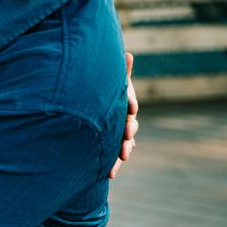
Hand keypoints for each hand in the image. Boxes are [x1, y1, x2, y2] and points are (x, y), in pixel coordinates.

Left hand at [110, 51, 137, 178]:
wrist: (96, 113)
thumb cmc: (108, 95)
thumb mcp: (114, 85)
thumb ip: (122, 73)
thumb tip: (128, 53)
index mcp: (126, 107)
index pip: (130, 107)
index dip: (130, 107)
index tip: (130, 108)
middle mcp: (125, 123)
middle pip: (129, 129)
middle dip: (127, 136)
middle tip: (126, 141)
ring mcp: (120, 137)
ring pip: (124, 146)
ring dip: (121, 155)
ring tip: (118, 163)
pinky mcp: (112, 149)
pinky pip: (115, 158)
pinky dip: (113, 165)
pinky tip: (108, 174)